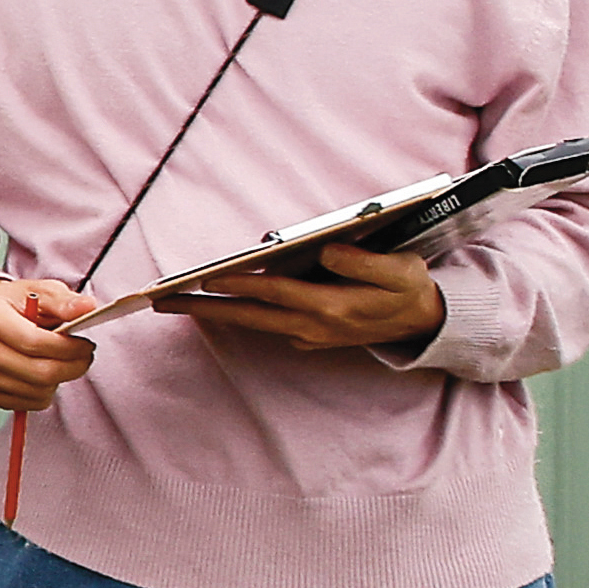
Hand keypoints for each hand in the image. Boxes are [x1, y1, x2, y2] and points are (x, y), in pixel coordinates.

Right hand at [0, 274, 99, 411]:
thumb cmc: (14, 304)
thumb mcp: (38, 291)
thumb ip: (63, 300)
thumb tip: (87, 307)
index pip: (33, 341)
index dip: (68, 348)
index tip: (86, 344)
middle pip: (37, 372)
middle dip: (71, 367)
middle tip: (84, 356)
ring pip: (37, 391)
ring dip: (59, 380)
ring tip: (61, 362)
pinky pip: (28, 403)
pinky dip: (44, 392)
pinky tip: (43, 373)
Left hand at [176, 242, 445, 361]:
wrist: (426, 323)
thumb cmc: (409, 288)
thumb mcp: (400, 271)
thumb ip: (363, 262)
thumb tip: (324, 250)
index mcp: (332, 306)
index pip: (274, 292)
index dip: (239, 283)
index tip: (203, 277)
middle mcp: (315, 325)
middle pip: (250, 316)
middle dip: (205, 308)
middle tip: (163, 301)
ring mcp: (312, 335)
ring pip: (255, 323)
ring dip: (217, 313)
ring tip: (178, 302)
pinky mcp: (312, 337)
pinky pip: (269, 325)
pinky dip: (242, 315)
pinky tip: (217, 304)